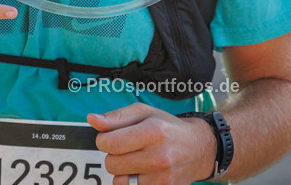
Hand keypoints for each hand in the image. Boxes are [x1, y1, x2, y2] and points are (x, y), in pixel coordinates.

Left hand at [88, 103, 217, 183]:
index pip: (109, 143)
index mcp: (153, 131)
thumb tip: (92, 120)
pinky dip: (131, 182)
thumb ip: (116, 117)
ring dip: (122, 171)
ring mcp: (162, 178)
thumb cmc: (167, 127)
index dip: (102, 140)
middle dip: (113, 155)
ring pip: (119, 181)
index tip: (109, 138)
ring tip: (136, 160)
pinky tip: (142, 172)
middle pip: (111, 164)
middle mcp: (158, 156)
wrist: (199, 148)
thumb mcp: (144, 113)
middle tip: (127, 149)